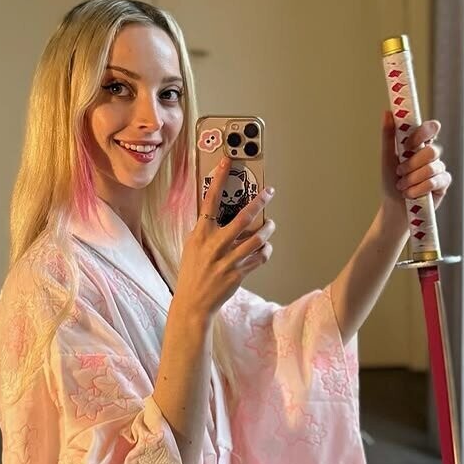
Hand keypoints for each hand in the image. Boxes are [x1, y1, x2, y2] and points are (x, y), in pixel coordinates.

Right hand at [173, 157, 275, 317]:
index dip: (219, 178)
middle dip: (259, 201)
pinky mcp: (239, 273)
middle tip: (268, 192)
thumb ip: (206, 231)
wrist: (193, 302)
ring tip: (270, 224)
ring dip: (268, 229)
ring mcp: (228, 260)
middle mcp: (215, 244)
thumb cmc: (193, 272)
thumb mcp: (192, 246)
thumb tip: (221, 215)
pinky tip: (265, 248)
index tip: (227, 161)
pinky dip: (266, 251)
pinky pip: (260, 258)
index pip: (210, 200)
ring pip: (257, 238)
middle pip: (243, 217)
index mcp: (201, 234)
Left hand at [379, 110, 450, 214]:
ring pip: (431, 168)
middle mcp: (431, 154)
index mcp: (420, 143)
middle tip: (399, 172)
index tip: (407, 145)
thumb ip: (388, 136)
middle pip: (431, 150)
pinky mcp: (443, 184)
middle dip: (412, 164)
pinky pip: (434, 182)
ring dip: (412, 179)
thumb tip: (387, 112)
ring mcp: (439, 168)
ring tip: (402, 186)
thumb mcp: (386, 158)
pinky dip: (418, 189)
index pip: (431, 128)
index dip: (422, 134)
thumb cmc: (391, 182)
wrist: (394, 208)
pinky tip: (410, 194)